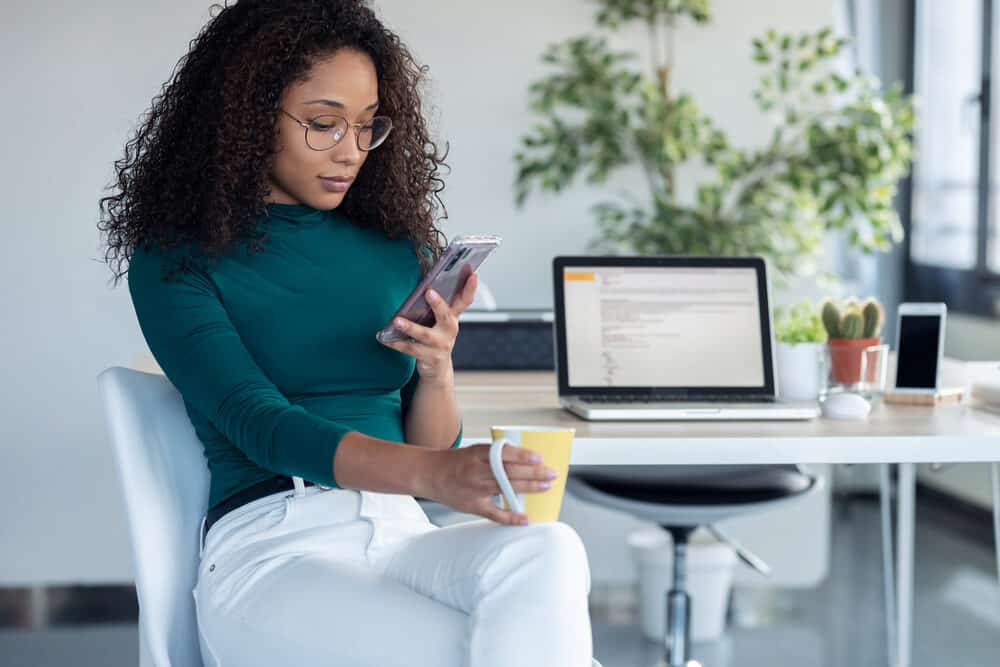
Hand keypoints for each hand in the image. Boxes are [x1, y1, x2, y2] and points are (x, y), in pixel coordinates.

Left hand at [379, 273, 477, 383]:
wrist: (438, 369)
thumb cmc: (436, 337)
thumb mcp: (441, 321)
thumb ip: (438, 305)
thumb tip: (424, 284)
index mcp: (453, 317)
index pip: (465, 300)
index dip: (470, 288)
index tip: (473, 275)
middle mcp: (450, 330)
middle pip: (446, 315)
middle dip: (438, 304)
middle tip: (429, 292)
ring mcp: (440, 345)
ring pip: (425, 335)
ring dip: (411, 327)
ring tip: (397, 321)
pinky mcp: (430, 357)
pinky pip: (410, 349)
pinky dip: (397, 344)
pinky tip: (385, 339)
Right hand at [420, 444, 558, 525]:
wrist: (430, 474)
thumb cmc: (456, 462)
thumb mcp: (475, 451)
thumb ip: (496, 455)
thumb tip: (525, 459)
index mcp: (478, 454)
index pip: (504, 454)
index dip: (523, 456)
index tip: (539, 458)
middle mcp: (477, 471)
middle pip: (510, 472)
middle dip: (534, 473)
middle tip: (552, 473)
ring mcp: (476, 489)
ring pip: (506, 489)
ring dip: (529, 488)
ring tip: (546, 487)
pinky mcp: (474, 505)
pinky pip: (495, 513)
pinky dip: (511, 517)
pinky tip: (525, 519)